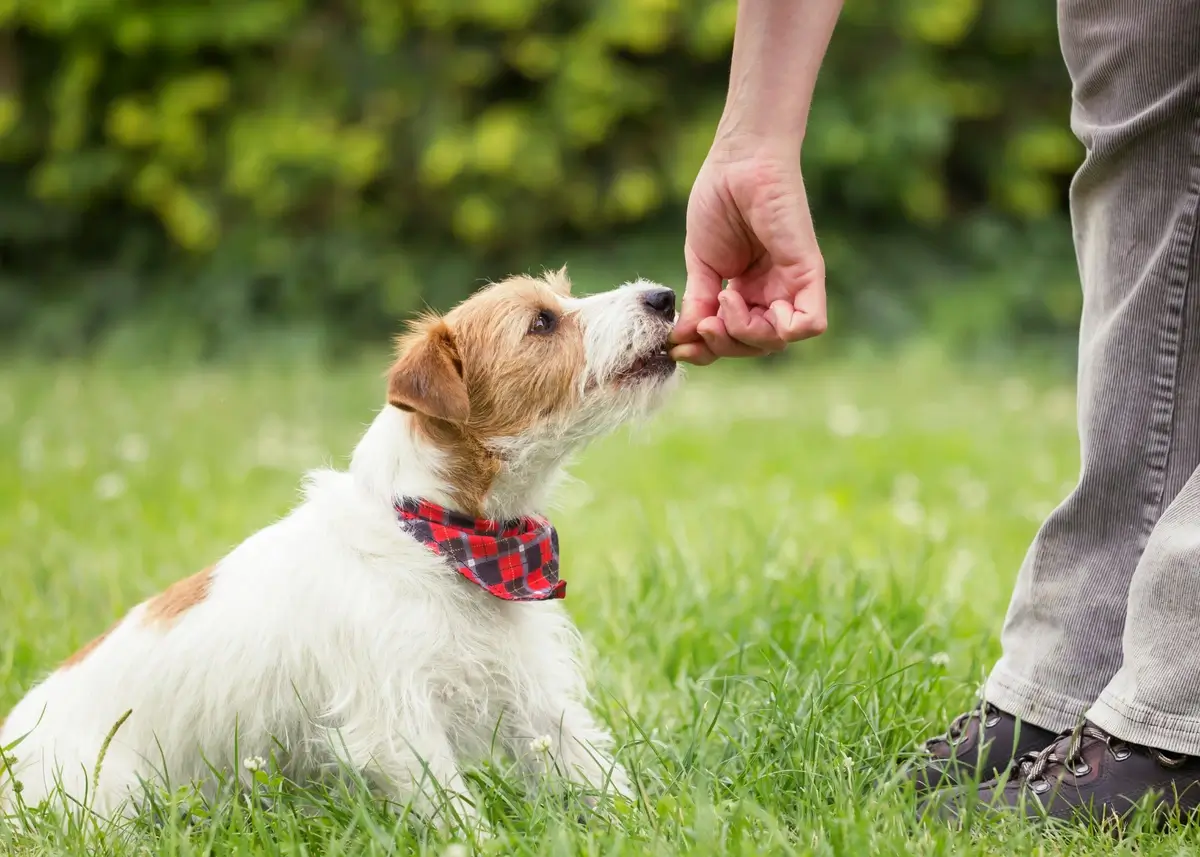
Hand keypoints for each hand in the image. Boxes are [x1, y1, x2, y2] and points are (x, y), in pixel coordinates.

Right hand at [669, 139, 827, 364]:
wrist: (737, 162)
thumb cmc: (718, 201)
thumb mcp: (700, 264)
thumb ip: (698, 304)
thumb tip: (682, 342)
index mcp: (746, 292)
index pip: (732, 340)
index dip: (706, 351)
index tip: (677, 344)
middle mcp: (770, 293)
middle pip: (754, 346)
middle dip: (723, 345)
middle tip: (705, 321)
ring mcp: (790, 285)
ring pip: (777, 341)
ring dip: (743, 333)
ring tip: (724, 298)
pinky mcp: (808, 272)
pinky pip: (810, 324)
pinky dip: (782, 329)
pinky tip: (749, 303)